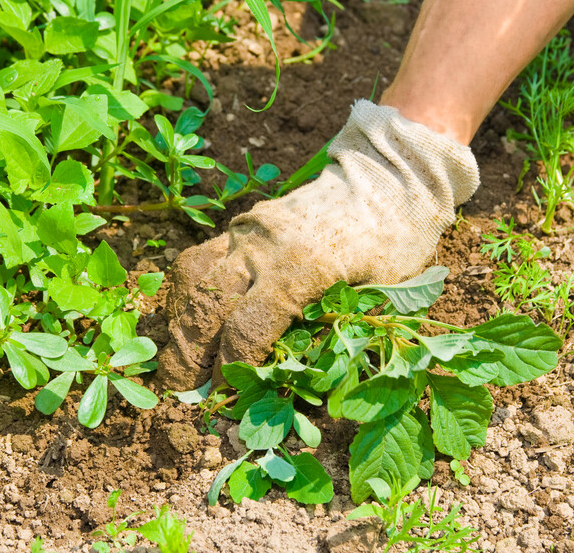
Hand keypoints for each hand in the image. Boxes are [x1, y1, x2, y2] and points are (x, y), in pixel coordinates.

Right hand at [156, 100, 479, 390]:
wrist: (389, 177)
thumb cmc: (395, 242)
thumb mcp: (381, 294)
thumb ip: (335, 332)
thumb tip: (289, 380)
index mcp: (303, 268)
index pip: (247, 328)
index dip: (230, 369)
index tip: (224, 397)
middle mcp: (265, 246)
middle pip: (207, 305)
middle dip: (188, 354)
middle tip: (183, 389)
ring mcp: (249, 230)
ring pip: (194, 278)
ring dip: (179, 322)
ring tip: (179, 356)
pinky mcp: (242, 222)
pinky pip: (200, 258)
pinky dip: (187, 292)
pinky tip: (188, 316)